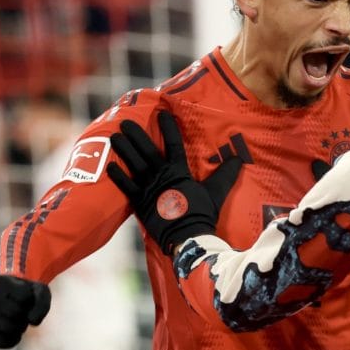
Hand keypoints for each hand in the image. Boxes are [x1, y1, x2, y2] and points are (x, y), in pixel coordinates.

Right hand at [0, 275, 50, 348]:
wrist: (7, 299)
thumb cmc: (26, 294)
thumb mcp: (40, 291)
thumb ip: (42, 303)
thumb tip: (32, 321)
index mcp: (1, 282)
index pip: (24, 296)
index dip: (30, 300)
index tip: (25, 296)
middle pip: (14, 312)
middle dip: (24, 314)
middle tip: (21, 311)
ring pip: (6, 328)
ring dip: (18, 327)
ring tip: (15, 320)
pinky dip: (11, 340)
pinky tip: (11, 332)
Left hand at [106, 111, 241, 253]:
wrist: (189, 236)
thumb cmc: (203, 213)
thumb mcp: (217, 192)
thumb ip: (226, 174)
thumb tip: (239, 158)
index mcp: (180, 172)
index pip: (173, 144)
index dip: (168, 128)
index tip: (161, 113)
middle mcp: (162, 176)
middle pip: (147, 151)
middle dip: (136, 135)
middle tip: (125, 121)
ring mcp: (149, 189)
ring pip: (134, 164)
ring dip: (124, 150)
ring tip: (114, 136)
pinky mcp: (140, 203)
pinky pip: (127, 188)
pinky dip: (118, 177)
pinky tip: (110, 166)